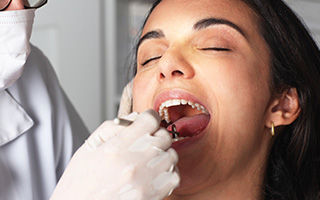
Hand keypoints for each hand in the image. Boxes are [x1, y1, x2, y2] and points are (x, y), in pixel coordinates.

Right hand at [50, 109, 179, 199]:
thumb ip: (112, 128)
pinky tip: (155, 173)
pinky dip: (168, 173)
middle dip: (156, 135)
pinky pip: (174, 178)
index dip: (149, 117)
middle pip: (164, 136)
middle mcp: (134, 163)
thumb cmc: (80, 183)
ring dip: (162, 154)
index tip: (147, 121)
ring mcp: (145, 181)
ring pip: (171, 156)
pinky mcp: (151, 196)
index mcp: (117, 147)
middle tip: (147, 141)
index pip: (150, 120)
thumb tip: (135, 117)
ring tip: (149, 159)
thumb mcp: (88, 148)